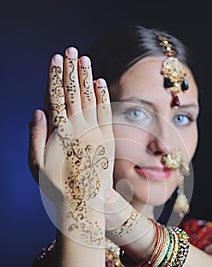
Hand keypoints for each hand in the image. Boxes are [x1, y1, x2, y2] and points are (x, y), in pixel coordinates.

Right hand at [28, 47, 114, 245]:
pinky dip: (103, 96)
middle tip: (71, 50)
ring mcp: (95, 133)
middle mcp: (78, 129)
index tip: (55, 60)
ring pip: (90, 98)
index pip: (56, 97)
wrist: (85, 204)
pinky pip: (105, 112)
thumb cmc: (57, 188)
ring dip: (87, 76)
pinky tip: (101, 82)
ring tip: (85, 58)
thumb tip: (38, 111)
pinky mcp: (107, 139)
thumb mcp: (37, 165)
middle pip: (74, 92)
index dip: (55, 77)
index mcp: (59, 133)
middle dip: (71, 70)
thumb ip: (36, 136)